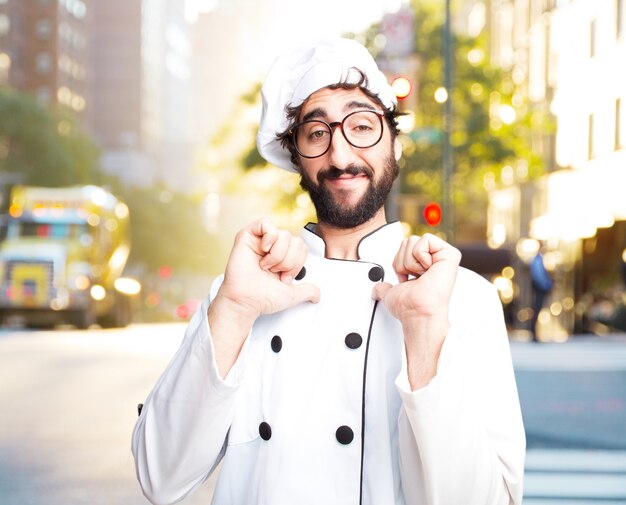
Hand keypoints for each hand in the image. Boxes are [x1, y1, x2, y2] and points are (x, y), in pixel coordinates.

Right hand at [218, 217, 319, 321]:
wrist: (245, 301)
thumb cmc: (262, 298)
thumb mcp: (292, 294)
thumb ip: (308, 291)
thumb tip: (317, 295)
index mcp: (282, 256)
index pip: (301, 247)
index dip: (297, 263)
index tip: (284, 277)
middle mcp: (272, 247)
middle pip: (295, 240)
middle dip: (289, 261)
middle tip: (275, 272)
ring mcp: (259, 240)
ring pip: (284, 234)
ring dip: (278, 255)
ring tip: (266, 265)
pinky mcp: (247, 236)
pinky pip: (266, 223)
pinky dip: (269, 238)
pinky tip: (264, 250)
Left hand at [372, 234, 460, 388]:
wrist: (417, 311)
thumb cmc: (409, 306)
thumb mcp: (391, 293)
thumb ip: (384, 288)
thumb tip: (377, 290)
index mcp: (424, 266)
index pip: (404, 247)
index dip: (398, 263)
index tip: (405, 279)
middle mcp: (434, 260)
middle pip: (408, 241)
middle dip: (403, 261)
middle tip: (413, 276)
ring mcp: (443, 256)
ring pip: (414, 240)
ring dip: (410, 261)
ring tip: (420, 275)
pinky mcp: (450, 254)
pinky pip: (425, 240)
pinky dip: (419, 256)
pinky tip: (427, 270)